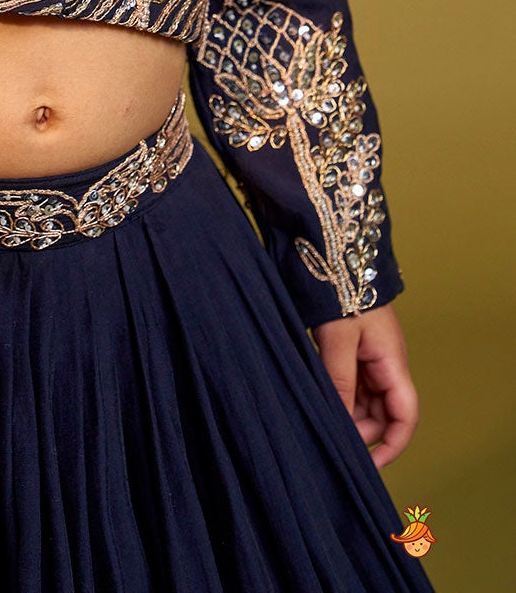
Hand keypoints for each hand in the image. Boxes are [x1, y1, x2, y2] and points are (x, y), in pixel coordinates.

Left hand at [312, 303, 418, 466]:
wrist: (336, 256)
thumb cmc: (342, 294)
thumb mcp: (338, 340)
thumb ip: (340, 382)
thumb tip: (340, 425)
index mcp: (393, 364)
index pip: (405, 417)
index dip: (392, 446)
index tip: (370, 466)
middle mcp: (386, 365)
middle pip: (382, 414)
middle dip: (361, 431)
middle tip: (329, 436)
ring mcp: (371, 359)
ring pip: (365, 402)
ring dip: (347, 413)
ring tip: (320, 417)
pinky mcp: (355, 352)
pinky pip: (352, 384)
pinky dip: (339, 396)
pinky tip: (319, 398)